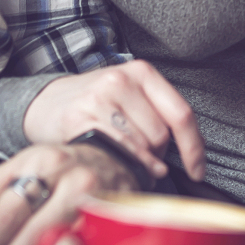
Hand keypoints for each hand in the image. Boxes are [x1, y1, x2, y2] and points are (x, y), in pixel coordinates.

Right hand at [23, 61, 206, 183]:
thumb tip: (187, 161)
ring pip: (140, 146)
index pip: (181, 114)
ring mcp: (100, 97)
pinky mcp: (80, 117)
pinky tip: (110, 160)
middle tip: (136, 153)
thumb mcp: (131, 98)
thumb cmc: (97, 105)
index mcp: (143, 72)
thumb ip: (158, 118)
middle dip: (155, 155)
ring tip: (120, 154)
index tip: (197, 171)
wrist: (46, 103)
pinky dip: (119, 164)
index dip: (194, 148)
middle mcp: (122, 79)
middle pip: (160, 136)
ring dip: (136, 162)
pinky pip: (115, 151)